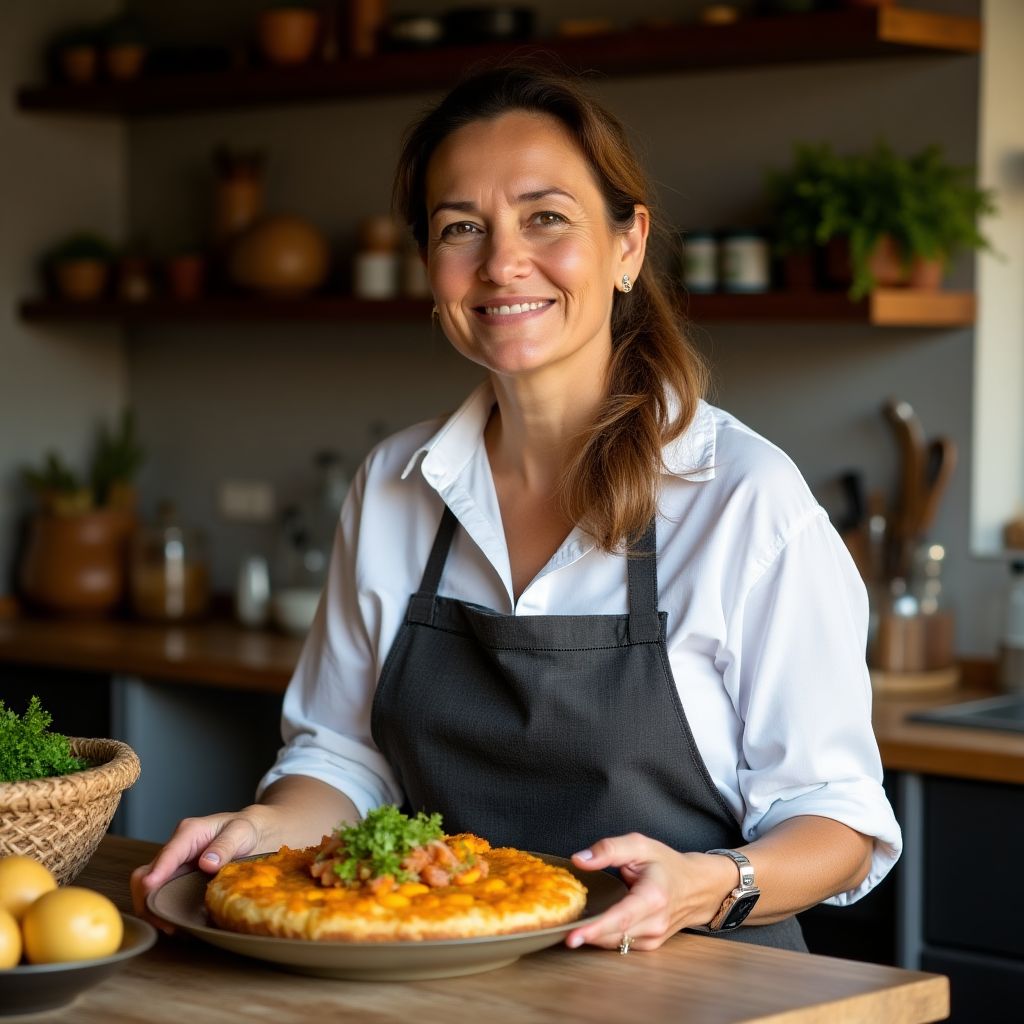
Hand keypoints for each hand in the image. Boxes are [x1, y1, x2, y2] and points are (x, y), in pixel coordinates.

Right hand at [130, 807, 269, 931]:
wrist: (252, 833)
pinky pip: (161, 897)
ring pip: (149, 890)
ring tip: (172, 928)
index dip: (156, 872)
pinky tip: (177, 925)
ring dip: (154, 911)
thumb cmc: (246, 829)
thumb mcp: (241, 832)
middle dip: (147, 900)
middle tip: (165, 922)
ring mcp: (174, 866)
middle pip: (146, 875)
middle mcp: (176, 849)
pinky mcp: (177, 880)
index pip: (167, 854)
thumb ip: (225, 845)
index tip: (149, 887)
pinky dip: (163, 912)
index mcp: (189, 833)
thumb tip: (206, 863)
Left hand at [564, 833, 732, 951]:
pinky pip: (621, 944)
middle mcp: (655, 923)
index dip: (595, 928)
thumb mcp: (639, 845)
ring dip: (593, 937)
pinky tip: (593, 926)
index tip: (572, 936)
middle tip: (560, 930)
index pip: (620, 918)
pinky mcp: (650, 944)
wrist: (697, 886)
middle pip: (614, 934)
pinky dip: (605, 937)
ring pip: (615, 943)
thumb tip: (579, 860)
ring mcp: (654, 937)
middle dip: (586, 934)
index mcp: (653, 897)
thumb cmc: (666, 864)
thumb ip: (608, 849)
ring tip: (572, 927)